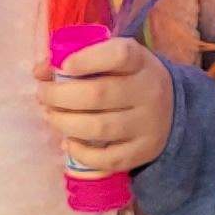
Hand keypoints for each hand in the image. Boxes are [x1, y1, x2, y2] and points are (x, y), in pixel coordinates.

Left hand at [40, 33, 174, 175]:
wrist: (173, 112)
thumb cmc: (131, 80)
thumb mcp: (115, 60)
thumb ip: (80, 59)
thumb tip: (40, 71)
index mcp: (140, 61)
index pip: (118, 55)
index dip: (87, 59)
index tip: (64, 65)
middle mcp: (148, 92)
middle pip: (98, 95)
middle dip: (59, 96)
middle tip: (43, 95)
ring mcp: (147, 125)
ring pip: (98, 128)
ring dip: (64, 123)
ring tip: (50, 116)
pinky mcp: (143, 152)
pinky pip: (107, 158)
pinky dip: (81, 153)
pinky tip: (69, 143)